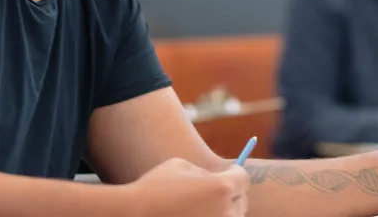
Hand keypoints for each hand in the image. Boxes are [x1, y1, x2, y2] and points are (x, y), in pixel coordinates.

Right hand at [120, 157, 248, 216]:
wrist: (134, 215)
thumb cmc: (154, 188)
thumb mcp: (180, 166)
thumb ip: (204, 172)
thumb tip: (217, 177)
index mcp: (221, 188)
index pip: (244, 179)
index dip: (236, 174)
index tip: (230, 173)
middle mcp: (225, 212)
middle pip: (242, 201)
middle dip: (232, 194)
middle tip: (216, 192)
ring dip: (223, 212)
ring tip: (202, 207)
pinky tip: (196, 215)